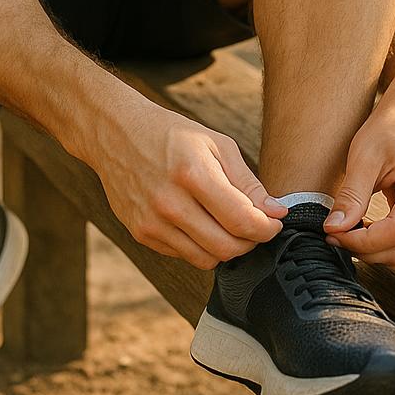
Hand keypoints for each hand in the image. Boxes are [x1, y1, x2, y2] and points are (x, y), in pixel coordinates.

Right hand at [88, 99, 286, 269]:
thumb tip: (277, 213)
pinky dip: (201, 246)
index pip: (242, 221)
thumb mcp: (217, 145)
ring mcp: (152, 222)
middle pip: (227, 247)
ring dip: (227, 248)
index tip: (274, 223)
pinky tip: (201, 222)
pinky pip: (184, 255)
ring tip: (230, 225)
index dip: (267, 228)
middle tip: (256, 227)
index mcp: (193, 174)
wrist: (117, 135)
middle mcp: (169, 203)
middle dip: (250, 242)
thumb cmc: (172, 135)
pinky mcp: (140, 233)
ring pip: (206, 259)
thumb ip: (248, 183)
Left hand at [322, 104, 394, 266]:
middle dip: (365, 250)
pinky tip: (360, 230)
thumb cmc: (390, 130)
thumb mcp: (364, 158)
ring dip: (372, 251)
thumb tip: (334, 229)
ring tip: (345, 233)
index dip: (363, 241)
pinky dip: (381, 245)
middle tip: (334, 236)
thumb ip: (351, 197)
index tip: (334, 234)